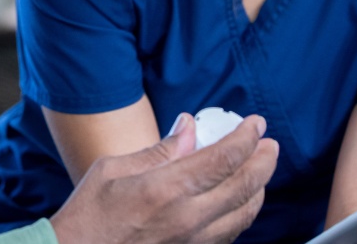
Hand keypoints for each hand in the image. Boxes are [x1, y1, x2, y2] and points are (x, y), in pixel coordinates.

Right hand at [49, 113, 278, 243]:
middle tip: (269, 145)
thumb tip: (188, 128)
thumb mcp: (113, 169)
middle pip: (245, 186)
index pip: (225, 158)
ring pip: (245, 214)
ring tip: (259, 170)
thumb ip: (159, 149)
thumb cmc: (88, 215)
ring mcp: (193, 242)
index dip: (247, 137)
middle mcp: (187, 218)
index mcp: (166, 189)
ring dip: (258, 188)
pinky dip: (241, 213)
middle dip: (264, 160)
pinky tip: (237, 201)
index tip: (256, 124)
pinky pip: (229, 234)